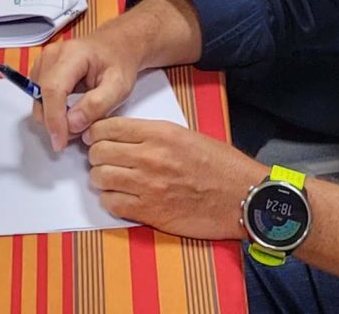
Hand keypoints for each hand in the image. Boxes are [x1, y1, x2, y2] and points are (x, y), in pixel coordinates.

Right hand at [29, 29, 145, 153]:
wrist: (116, 47)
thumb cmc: (119, 63)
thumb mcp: (119, 86)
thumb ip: (97, 105)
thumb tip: (72, 123)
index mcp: (71, 54)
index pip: (53, 90)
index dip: (54, 119)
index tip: (60, 142)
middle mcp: (51, 56)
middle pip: (42, 97)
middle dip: (56, 122)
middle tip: (80, 130)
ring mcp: (43, 63)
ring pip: (38, 101)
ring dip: (54, 118)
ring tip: (79, 119)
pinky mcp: (41, 71)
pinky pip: (40, 98)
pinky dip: (53, 111)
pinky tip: (71, 111)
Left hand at [84, 117, 266, 241]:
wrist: (243, 197)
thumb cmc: (220, 166)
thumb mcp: (186, 135)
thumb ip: (152, 134)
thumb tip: (120, 136)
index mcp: (160, 133)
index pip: (108, 127)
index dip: (96, 132)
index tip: (95, 137)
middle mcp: (150, 157)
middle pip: (98, 152)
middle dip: (96, 155)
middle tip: (103, 159)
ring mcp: (148, 186)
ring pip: (100, 178)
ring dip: (102, 178)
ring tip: (112, 179)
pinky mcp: (150, 212)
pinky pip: (112, 204)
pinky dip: (111, 200)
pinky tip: (122, 197)